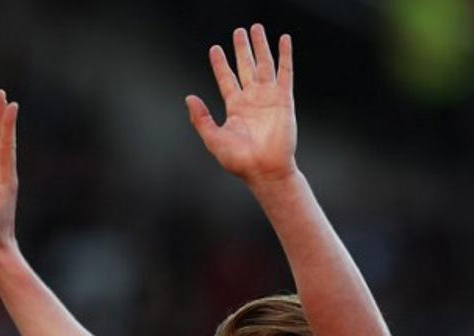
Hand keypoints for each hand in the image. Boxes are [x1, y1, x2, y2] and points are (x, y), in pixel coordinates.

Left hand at [186, 26, 296, 186]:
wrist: (264, 170)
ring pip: (263, 64)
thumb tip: (189, 97)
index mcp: (235, 108)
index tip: (215, 49)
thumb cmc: (239, 160)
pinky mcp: (283, 100)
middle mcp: (251, 100)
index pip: (226, 79)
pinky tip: (283, 39)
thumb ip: (201, 118)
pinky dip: (285, 55)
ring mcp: (268, 98)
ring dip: (260, 46)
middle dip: (242, 49)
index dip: (220, 64)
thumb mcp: (213, 139)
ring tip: (256, 28)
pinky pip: (285, 72)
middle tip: (239, 31)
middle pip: (245, 67)